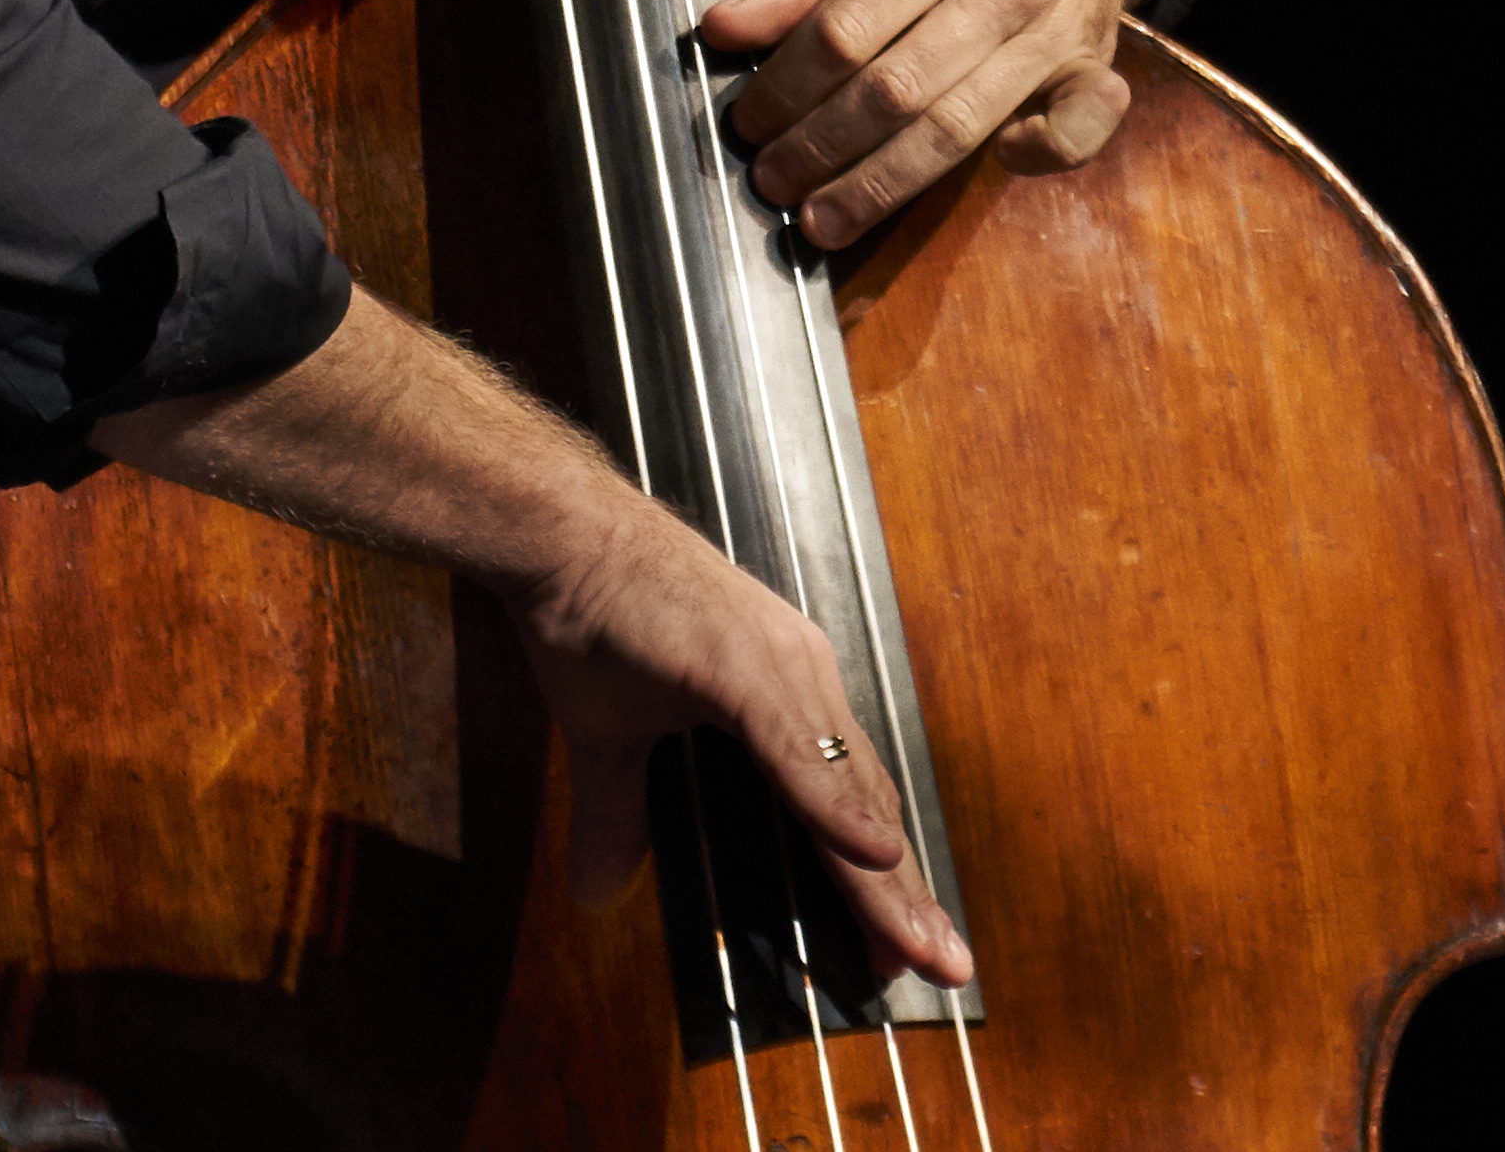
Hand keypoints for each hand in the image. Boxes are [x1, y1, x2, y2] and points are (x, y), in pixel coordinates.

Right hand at [507, 490, 971, 982]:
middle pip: (866, 804)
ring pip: (847, 788)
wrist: (558, 534)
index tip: (912, 947)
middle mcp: (798, 675)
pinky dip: (835, 806)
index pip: (850, 801)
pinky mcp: (740, 660)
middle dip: (906, 896)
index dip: (881, 879)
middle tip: (946, 969)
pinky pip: (797, 747)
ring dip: (886, 877)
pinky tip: (871, 856)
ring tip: (918, 945)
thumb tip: (598, 896)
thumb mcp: (609, 739)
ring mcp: (777, 665)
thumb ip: (617, 816)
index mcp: (780, 691)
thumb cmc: (590, 615)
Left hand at [702, 0, 1178, 248]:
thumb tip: (724, 30)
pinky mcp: (1096, 66)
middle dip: (822, 147)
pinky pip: (1076, 134)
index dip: (786, 86)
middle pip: (898, 91)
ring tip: (824, 220)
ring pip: (961, 127)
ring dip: (884, 185)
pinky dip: (1037, 158)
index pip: (848, 30)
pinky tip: (991, 166)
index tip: (746, 121)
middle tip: (771, 182)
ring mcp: (1057, 32)